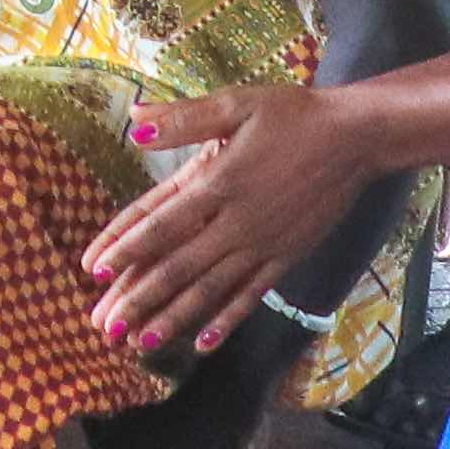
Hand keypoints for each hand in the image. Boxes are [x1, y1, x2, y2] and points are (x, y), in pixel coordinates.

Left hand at [81, 83, 375, 357]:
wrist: (356, 138)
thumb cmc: (293, 114)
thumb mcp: (237, 103)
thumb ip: (184, 119)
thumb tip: (133, 123)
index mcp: (219, 182)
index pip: (162, 222)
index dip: (126, 247)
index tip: (94, 271)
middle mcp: (238, 222)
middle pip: (179, 267)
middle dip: (139, 298)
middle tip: (104, 325)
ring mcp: (263, 245)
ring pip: (210, 290)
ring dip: (173, 318)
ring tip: (140, 343)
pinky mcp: (286, 258)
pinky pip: (250, 296)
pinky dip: (226, 321)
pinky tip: (203, 345)